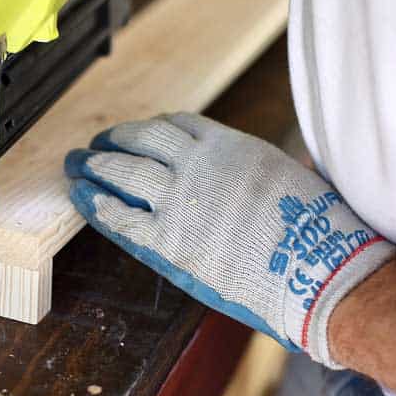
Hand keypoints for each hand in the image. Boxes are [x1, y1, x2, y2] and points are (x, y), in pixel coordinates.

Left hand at [64, 113, 395, 366]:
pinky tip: (81, 198)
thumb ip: (265, 170)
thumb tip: (274, 173)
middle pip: (142, 141)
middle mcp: (199, 166)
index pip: (179, 125)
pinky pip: (119, 217)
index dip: (151, 128)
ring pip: (123, 171)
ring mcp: (179, 202)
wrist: (319, 270)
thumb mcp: (292, 178)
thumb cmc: (318, 233)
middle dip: (114, 140)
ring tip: (77, 165)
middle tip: (95, 145)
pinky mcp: (167, 242)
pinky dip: (96, 204)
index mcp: (232, 146)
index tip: (138, 133)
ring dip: (95, 166)